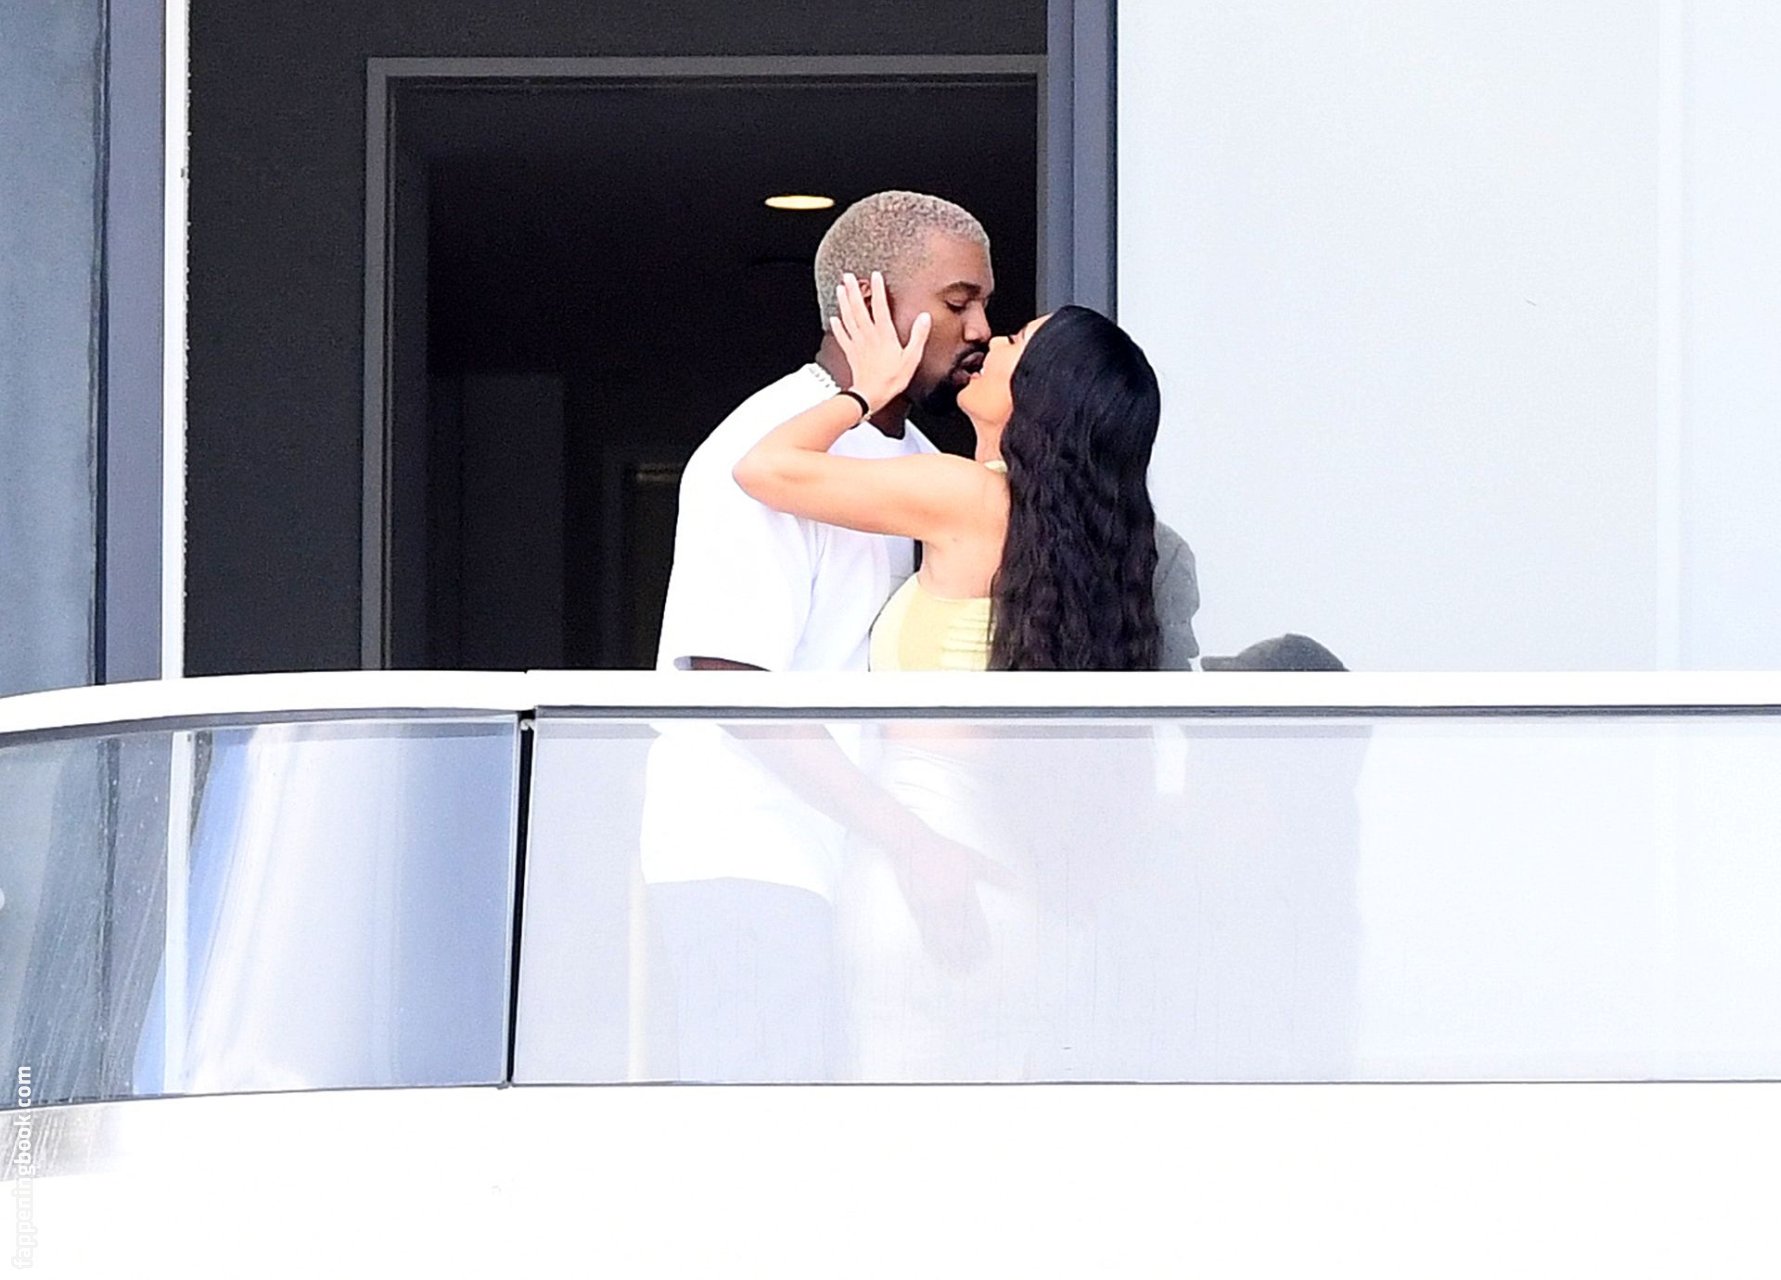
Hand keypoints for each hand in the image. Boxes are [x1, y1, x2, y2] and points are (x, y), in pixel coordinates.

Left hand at [831, 271, 930, 413]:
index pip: (880, 307)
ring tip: (841, 289)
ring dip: (844, 303)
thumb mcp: (911, 358)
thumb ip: (918, 336)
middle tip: (849, 276)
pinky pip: (842, 336)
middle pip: (858, 309)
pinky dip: (837, 326)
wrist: (871, 395)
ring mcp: (857, 343)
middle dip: (854, 291)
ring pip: (848, 318)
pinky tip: (834, 318)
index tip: (875, 275)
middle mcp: (868, 335)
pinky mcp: (851, 353)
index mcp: (884, 335)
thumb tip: (924, 317)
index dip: (877, 290)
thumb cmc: (892, 379)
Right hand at [889, 827, 1017, 973]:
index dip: (982, 942)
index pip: (977, 925)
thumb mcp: (973, 858)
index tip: (986, 954)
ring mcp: (931, 908)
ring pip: (944, 940)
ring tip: (959, 971)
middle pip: (961, 937)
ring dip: (952, 957)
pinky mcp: (916, 910)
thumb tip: (1018, 884)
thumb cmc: (943, 850)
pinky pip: (926, 935)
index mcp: (965, 892)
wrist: (911, 844)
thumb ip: (996, 873)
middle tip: (974, 968)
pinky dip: (933, 949)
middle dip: (968, 954)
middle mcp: (949, 903)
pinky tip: (938, 957)